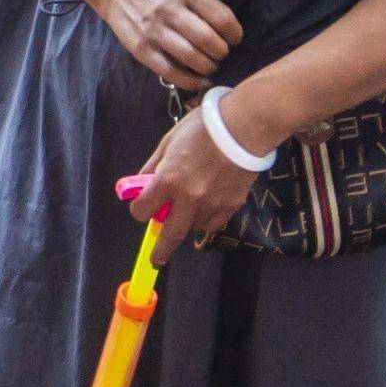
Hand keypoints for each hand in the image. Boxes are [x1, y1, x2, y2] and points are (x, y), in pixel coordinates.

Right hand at [86, 0, 260, 86]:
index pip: (223, 19)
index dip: (236, 34)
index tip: (235, 37)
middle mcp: (170, 10)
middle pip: (209, 41)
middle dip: (222, 52)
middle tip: (222, 52)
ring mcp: (154, 31)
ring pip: (191, 58)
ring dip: (209, 66)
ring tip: (211, 63)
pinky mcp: (142, 49)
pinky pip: (170, 72)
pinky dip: (190, 81)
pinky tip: (200, 79)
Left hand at [126, 95, 259, 239]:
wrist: (244, 126)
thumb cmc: (204, 127)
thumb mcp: (169, 141)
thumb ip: (153, 166)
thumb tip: (140, 185)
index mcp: (168, 179)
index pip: (143, 209)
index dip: (140, 209)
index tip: (143, 207)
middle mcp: (188, 197)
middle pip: (170, 235)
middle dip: (160, 251)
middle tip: (156, 260)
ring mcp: (212, 204)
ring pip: (193, 228)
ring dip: (187, 223)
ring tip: (189, 207)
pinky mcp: (232, 205)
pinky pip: (214, 223)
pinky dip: (206, 219)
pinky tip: (206, 207)